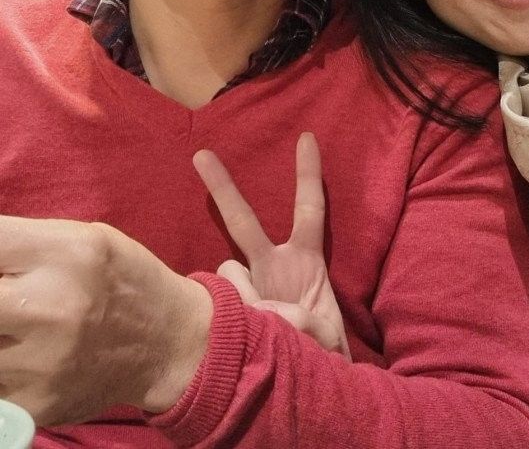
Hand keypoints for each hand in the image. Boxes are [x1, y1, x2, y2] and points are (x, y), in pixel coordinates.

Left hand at [0, 216, 211, 424]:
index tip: (4, 264)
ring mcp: (39, 362)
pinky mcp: (31, 406)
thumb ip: (26, 243)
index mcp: (68, 253)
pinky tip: (30, 356)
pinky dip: (5, 368)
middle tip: (10, 298)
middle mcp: (53, 307)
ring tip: (21, 326)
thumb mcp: (85, 237)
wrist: (168, 342)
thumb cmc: (124, 279)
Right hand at [193, 132, 349, 357]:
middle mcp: (272, 268)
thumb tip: (249, 307)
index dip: (309, 174)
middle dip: (223, 188)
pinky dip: (234, 320)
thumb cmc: (323, 354)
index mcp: (305, 262)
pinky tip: (249, 339)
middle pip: (242, 223)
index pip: (309, 209)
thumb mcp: (324, 333)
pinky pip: (221, 304)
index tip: (307, 138)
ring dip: (247, 303)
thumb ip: (298, 320)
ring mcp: (249, 289)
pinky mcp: (233, 311)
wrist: (306, 392)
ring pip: (225, 275)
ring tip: (273, 330)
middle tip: (202, 155)